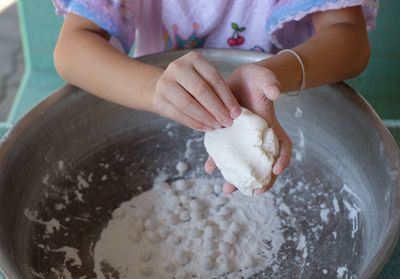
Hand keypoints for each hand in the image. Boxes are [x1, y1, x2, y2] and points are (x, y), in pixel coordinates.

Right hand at [149, 51, 240, 130]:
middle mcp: (178, 68)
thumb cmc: (190, 84)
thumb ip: (216, 90)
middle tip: (228, 122)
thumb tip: (233, 111)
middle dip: (217, 109)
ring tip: (217, 126)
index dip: (227, 98)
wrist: (161, 86)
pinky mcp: (159, 99)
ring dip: (206, 118)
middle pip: (201, 91)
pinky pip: (179, 114)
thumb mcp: (203, 78)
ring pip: (189, 104)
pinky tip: (206, 128)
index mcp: (193, 59)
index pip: (214, 79)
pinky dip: (195, 123)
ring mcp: (165, 83)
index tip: (236, 113)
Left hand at [205, 64, 291, 193]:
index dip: (283, 159)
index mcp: (270, 127)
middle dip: (260, 179)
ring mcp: (240, 138)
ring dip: (235, 176)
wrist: (239, 79)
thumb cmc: (256, 79)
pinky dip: (216, 160)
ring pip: (240, 161)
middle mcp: (256, 137)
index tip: (276, 170)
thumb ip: (270, 83)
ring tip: (228, 189)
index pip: (282, 146)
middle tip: (254, 192)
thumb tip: (275, 93)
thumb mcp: (265, 78)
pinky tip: (209, 168)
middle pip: (262, 162)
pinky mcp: (225, 135)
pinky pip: (221, 151)